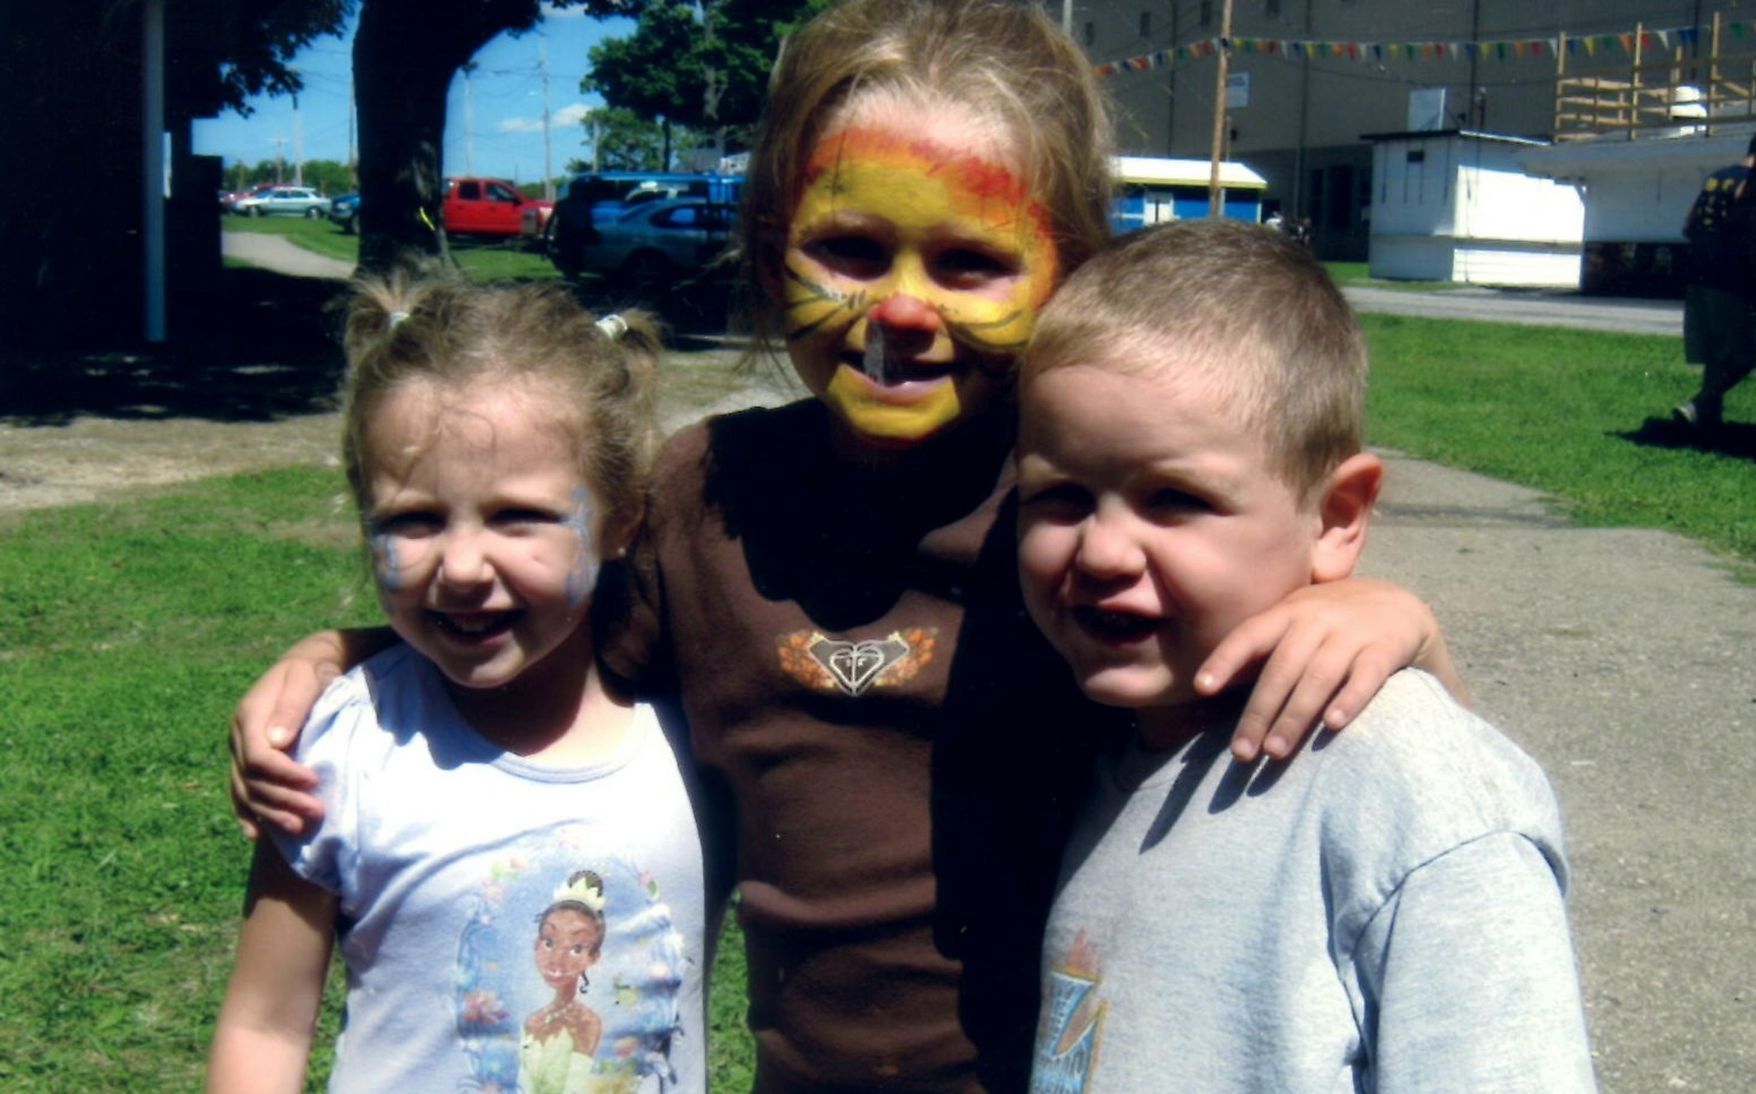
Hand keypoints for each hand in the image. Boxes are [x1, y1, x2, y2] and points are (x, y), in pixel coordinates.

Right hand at [228, 630, 386, 838]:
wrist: (305, 666)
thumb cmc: (310, 672)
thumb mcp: (305, 680)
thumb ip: (292, 708)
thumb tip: (276, 741)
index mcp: (248, 716)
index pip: (258, 757)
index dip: (284, 775)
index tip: (313, 782)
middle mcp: (237, 736)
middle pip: (252, 779)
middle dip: (283, 799)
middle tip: (316, 812)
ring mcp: (238, 750)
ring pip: (245, 791)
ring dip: (270, 813)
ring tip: (298, 828)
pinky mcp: (245, 760)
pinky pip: (240, 792)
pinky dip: (248, 814)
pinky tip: (258, 834)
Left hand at [1195, 579, 1461, 762]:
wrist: (1399, 605)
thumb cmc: (1330, 624)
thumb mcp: (1295, 620)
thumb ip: (1263, 647)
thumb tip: (1207, 689)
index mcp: (1288, 612)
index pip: (1250, 634)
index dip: (1225, 659)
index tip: (1201, 688)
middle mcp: (1317, 618)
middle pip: (1282, 667)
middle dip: (1259, 711)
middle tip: (1241, 752)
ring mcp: (1353, 632)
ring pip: (1319, 676)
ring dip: (1295, 715)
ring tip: (1274, 752)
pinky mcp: (1386, 649)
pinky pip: (1366, 676)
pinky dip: (1350, 699)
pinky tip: (1332, 725)